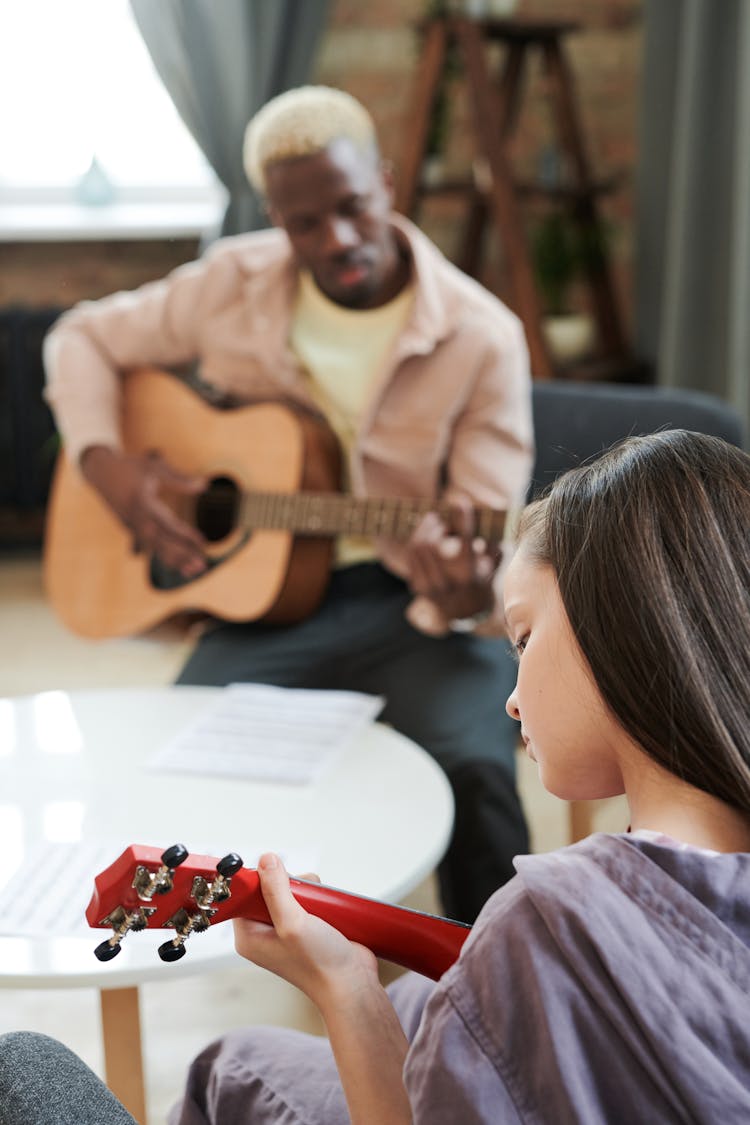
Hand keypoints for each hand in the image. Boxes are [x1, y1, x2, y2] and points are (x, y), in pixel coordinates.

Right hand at [80, 445, 207, 577]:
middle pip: (160, 541)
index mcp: (141, 502)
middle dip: (181, 555)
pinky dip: (164, 554)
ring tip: (194, 571)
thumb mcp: (154, 467)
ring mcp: (130, 525)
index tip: (203, 543)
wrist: (98, 471)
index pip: (166, 523)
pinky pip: (149, 544)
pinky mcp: (130, 528)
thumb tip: (206, 485)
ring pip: (154, 546)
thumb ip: (179, 478)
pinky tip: (180, 564)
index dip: (185, 535)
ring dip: (174, 559)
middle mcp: (135, 518)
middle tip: (201, 567)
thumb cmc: (129, 466)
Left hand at [233, 854, 379, 1012]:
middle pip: (268, 890)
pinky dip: (317, 897)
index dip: (258, 880)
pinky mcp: (306, 928)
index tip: (276, 873)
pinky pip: (306, 901)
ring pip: (290, 892)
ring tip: (318, 904)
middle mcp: (265, 934)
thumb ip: (276, 890)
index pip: (243, 896)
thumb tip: (266, 859)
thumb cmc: (319, 965)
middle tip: (303, 896)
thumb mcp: (292, 923)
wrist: (352, 984)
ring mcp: (287, 931)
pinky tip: (326, 905)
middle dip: (288, 884)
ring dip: (306, 890)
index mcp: (250, 938)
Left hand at [405, 496, 500, 621]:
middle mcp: (449, 584)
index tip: (460, 502)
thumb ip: (492, 540)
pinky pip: (410, 556)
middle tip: (443, 521)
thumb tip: (490, 512)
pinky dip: (417, 540)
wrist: (467, 612)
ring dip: (425, 530)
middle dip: (437, 526)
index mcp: (471, 576)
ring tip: (435, 525)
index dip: (463, 519)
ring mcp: (430, 587)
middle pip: (432, 543)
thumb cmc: (484, 579)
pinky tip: (426, 535)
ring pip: (417, 547)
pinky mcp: (417, 588)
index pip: (466, 542)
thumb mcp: (494, 562)